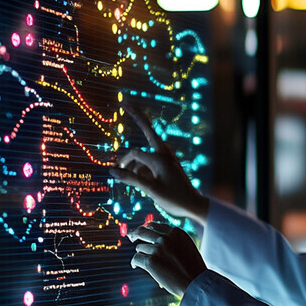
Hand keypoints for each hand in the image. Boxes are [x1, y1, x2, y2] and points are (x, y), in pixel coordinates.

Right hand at [110, 104, 207, 224]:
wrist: (194, 205)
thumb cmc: (173, 198)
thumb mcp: (151, 190)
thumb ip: (131, 179)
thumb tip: (111, 170)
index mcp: (159, 158)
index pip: (134, 154)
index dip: (124, 164)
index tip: (115, 173)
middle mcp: (164, 153)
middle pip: (147, 129)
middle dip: (136, 115)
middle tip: (125, 100)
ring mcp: (168, 156)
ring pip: (148, 149)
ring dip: (138, 157)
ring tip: (135, 168)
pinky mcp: (170, 163)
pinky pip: (153, 157)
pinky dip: (145, 163)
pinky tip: (142, 173)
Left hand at [129, 222, 206, 297]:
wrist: (197, 283)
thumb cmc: (194, 269)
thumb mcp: (187, 247)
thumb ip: (174, 240)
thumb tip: (158, 238)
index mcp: (175, 232)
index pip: (155, 226)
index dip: (146, 229)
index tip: (142, 232)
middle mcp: (166, 238)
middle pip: (143, 231)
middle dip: (135, 234)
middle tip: (131, 237)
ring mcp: (157, 249)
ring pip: (140, 247)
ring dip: (141, 254)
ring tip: (144, 261)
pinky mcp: (150, 261)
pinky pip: (136, 258)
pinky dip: (134, 262)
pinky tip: (135, 265)